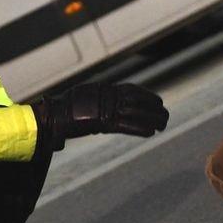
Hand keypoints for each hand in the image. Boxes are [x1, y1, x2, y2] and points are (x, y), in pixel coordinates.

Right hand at [31, 83, 168, 150]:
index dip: (147, 96)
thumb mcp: (87, 96)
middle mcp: (109, 97)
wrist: (56, 114)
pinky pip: (126, 126)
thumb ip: (99, 98)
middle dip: (153, 109)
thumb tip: (108, 98)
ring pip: (136, 113)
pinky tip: (151, 133)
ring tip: (163, 124)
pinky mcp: (104, 123)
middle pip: (138, 102)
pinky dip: (139, 129)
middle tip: (165, 115)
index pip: (133, 91)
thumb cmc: (68, 106)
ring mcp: (107, 110)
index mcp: (107, 89)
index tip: (158, 101)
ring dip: (152, 119)